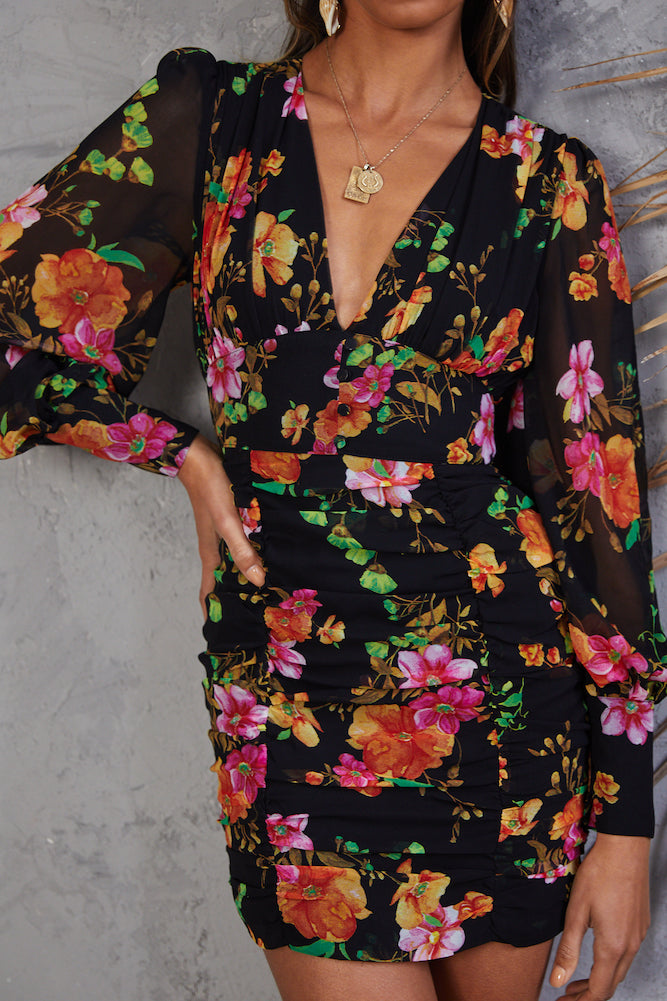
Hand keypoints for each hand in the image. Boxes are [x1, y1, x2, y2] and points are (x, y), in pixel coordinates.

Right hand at [177, 434, 264, 615]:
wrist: (198, 458)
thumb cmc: (211, 489)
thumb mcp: (228, 522)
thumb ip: (242, 550)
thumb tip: (258, 582)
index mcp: (211, 555)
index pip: (208, 594)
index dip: (213, 614)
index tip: (224, 635)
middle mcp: (215, 549)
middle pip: (222, 582)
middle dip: (233, 601)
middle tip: (256, 618)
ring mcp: (222, 535)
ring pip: (232, 565)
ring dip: (244, 578)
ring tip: (266, 593)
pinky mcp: (230, 522)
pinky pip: (241, 546)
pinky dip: (251, 556)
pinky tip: (267, 555)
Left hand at [549, 832, 649, 999]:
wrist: (625, 848)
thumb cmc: (599, 875)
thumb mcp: (576, 912)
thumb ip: (568, 950)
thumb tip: (558, 981)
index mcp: (613, 947)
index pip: (599, 990)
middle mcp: (630, 945)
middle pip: (611, 984)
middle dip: (589, 994)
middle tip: (567, 994)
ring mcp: (639, 935)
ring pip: (620, 969)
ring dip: (600, 979)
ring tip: (576, 979)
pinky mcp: (641, 924)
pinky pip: (627, 953)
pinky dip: (611, 963)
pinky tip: (597, 954)